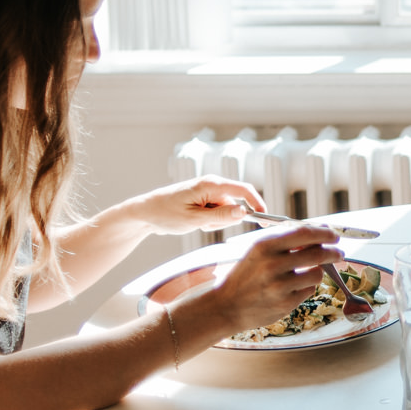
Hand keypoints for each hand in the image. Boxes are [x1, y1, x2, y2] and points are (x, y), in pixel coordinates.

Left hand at [127, 176, 266, 235]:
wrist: (144, 213)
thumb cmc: (165, 213)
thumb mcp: (194, 220)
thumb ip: (221, 216)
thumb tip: (244, 212)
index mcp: (211, 184)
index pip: (244, 191)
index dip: (258, 204)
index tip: (265, 220)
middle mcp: (212, 185)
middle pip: (234, 205)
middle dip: (225, 219)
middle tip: (203, 225)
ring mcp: (208, 192)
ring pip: (225, 212)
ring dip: (214, 222)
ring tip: (194, 222)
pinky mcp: (204, 200)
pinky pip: (216, 214)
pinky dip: (208, 222)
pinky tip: (192, 222)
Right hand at [201, 225, 343, 336]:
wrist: (225, 306)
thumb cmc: (245, 276)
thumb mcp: (257, 252)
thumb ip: (284, 242)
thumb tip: (318, 233)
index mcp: (264, 246)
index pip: (304, 233)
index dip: (324, 232)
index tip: (334, 235)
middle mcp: (272, 264)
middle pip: (317, 253)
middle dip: (333, 252)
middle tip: (339, 253)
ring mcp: (280, 286)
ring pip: (317, 273)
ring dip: (317, 272)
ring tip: (305, 274)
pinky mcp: (285, 304)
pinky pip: (309, 291)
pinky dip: (305, 288)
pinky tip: (291, 289)